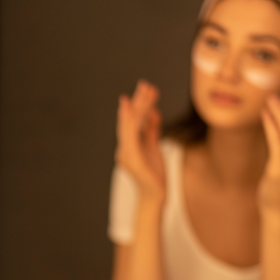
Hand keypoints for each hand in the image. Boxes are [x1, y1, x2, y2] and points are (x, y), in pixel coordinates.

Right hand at [116, 80, 165, 203]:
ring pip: (130, 125)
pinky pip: (132, 137)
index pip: (132, 121)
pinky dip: (134, 123)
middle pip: (130, 120)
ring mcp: (126, 153)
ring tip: (146, 92)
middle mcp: (124, 147)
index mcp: (129, 145)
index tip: (146, 88)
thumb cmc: (154, 174)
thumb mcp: (154, 148)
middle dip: (138, 101)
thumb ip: (152, 131)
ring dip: (139, 108)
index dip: (138, 104)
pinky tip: (139, 112)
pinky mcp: (133, 159)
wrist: (155, 196)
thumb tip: (154, 112)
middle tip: (146, 84)